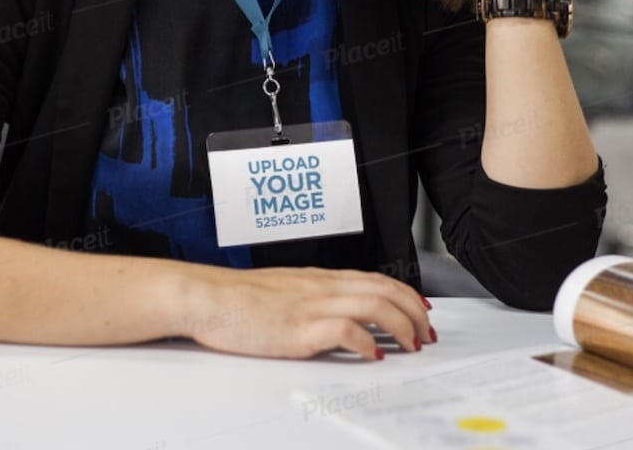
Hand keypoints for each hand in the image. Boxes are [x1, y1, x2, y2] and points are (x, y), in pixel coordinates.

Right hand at [176, 265, 434, 359]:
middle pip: (385, 289)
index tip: (420, 311)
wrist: (205, 297)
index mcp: (318, 279)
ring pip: (375, 305)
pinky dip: (367, 342)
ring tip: (411, 345)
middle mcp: (321, 287)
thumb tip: (335, 318)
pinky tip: (373, 355)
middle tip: (426, 333)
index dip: (406, 294)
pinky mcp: (298, 328)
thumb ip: (311, 300)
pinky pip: (345, 330)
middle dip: (415, 311)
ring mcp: (311, 306)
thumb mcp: (283, 291)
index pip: (376, 279)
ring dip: (402, 326)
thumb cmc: (236, 298)